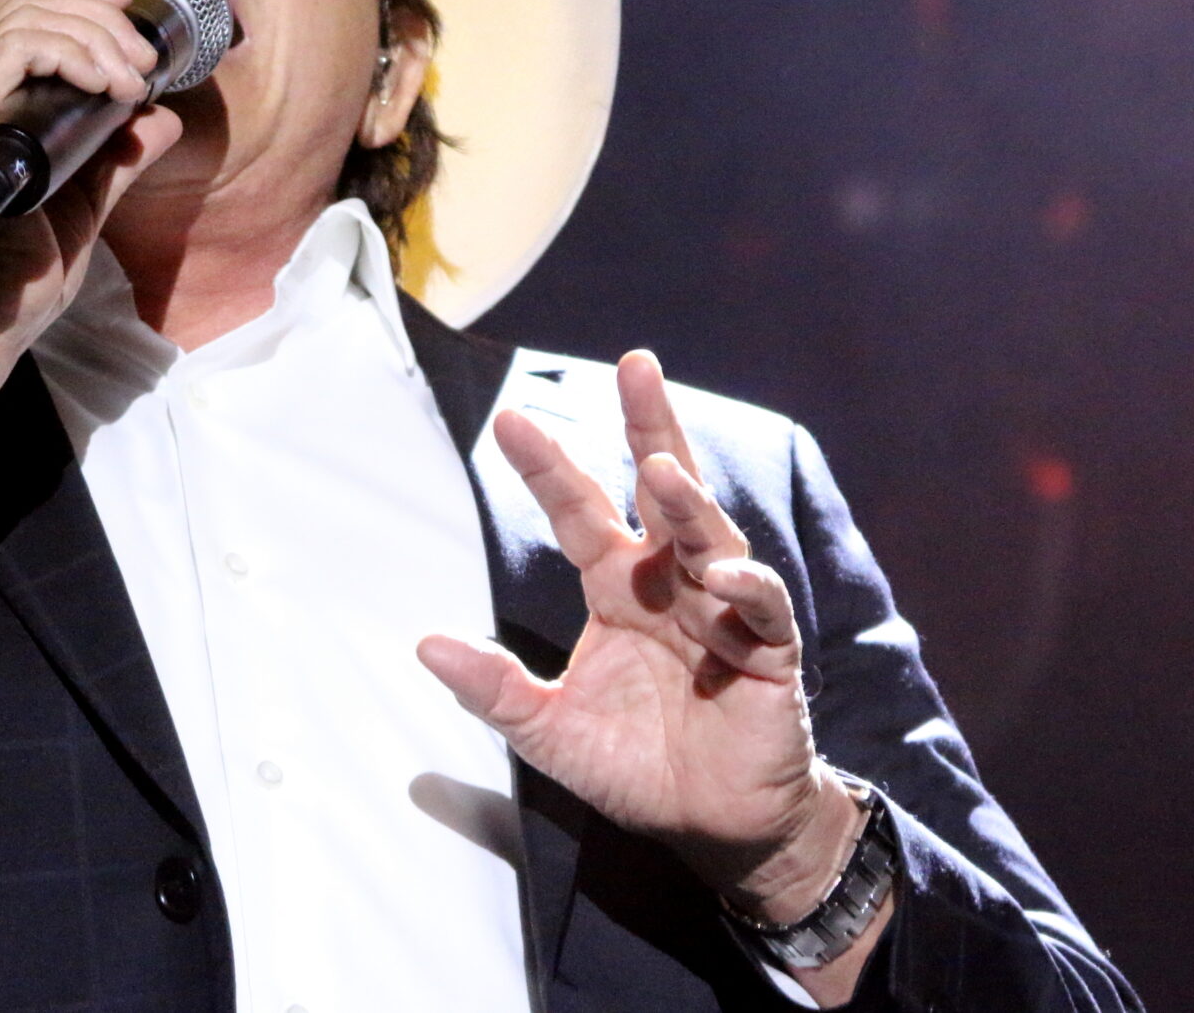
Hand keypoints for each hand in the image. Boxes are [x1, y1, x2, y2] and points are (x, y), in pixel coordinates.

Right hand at [0, 0, 182, 497]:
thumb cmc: (20, 273)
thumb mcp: (84, 202)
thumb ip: (117, 158)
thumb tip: (162, 118)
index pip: (27, 24)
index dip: (83, 5)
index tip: (132, 12)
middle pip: (29, 13)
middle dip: (101, 22)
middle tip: (146, 61)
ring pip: (24, 26)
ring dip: (93, 40)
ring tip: (134, 79)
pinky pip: (10, 56)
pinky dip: (67, 55)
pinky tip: (106, 84)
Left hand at [418, 351, 862, 923]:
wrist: (714, 827)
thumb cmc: (636, 765)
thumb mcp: (548, 731)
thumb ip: (495, 688)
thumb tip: (424, 643)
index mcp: (617, 587)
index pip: (578, 511)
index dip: (548, 467)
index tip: (509, 420)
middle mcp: (670, 583)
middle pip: (662, 491)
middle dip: (649, 426)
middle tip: (634, 366)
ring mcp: (723, 611)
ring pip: (711, 537)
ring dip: (689, 502)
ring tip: (660, 468)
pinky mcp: (769, 653)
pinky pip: (763, 610)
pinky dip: (747, 588)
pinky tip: (725, 573)